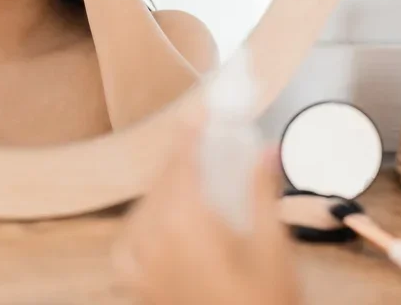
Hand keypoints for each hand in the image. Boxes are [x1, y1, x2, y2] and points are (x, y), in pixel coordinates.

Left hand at [113, 123, 301, 304]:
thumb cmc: (265, 301)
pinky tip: (160, 227)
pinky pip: (129, 244)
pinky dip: (142, 227)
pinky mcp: (135, 289)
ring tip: (188, 186)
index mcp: (186, 223)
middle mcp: (152, 240)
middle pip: (160, 185)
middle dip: (180, 162)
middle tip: (202, 147)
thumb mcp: (272, 248)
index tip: (198, 113)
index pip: (181, 164)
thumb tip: (268, 149)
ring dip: (163, 192)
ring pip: (142, 211)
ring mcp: (138, 268)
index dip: (189, 135)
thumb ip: (262, 193)